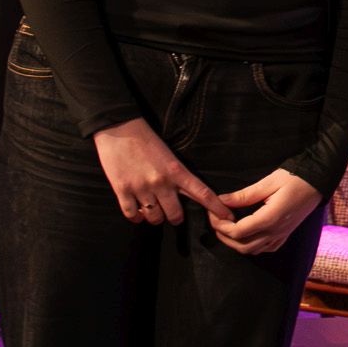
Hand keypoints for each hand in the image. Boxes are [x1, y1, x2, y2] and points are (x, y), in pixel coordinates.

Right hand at [92, 117, 231, 225]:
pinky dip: (136, 217)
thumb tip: (185, 194)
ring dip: (155, 217)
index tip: (228, 217)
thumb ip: (177, 174)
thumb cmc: (146, 140)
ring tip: (153, 209)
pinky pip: (132, 215)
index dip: (216, 208)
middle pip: (176, 214)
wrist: (119, 129)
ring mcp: (141, 187)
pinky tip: (138, 212)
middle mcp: (161, 182)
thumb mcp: (169, 156)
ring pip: (155, 217)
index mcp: (177, 170)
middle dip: (176, 217)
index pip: (203, 193)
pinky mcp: (122, 190)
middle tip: (173, 213)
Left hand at [212, 168, 322, 253]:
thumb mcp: (268, 182)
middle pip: (242, 246)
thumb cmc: (295, 178)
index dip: (220, 225)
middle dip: (225, 237)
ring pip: (253, 251)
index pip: (237, 231)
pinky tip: (248, 234)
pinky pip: (266, 248)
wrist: (318, 182)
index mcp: (270, 218)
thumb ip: (244, 195)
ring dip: (236, 243)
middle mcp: (276, 231)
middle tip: (217, 221)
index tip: (214, 213)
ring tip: (228, 228)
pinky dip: (252, 246)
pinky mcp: (286, 234)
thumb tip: (221, 200)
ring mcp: (282, 234)